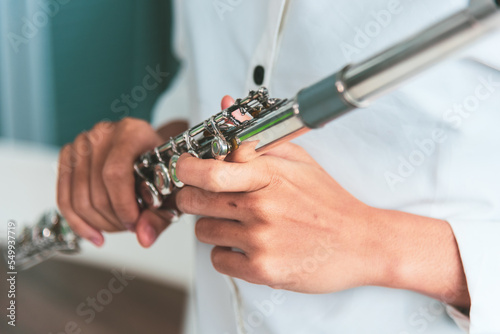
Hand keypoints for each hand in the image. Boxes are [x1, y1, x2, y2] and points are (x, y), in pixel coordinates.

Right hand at [57, 118, 175, 246]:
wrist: (151, 152)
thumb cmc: (162, 167)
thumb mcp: (170, 190)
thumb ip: (160, 216)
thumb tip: (144, 237)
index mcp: (132, 132)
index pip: (115, 174)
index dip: (122, 205)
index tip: (134, 222)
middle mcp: (104, 133)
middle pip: (96, 190)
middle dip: (113, 219)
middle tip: (130, 226)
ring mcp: (82, 143)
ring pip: (79, 198)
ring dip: (98, 222)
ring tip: (117, 225)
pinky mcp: (68, 157)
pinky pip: (64, 198)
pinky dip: (77, 222)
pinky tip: (93, 233)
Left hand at [175, 139, 386, 292]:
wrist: (361, 243)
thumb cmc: (328, 202)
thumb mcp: (298, 160)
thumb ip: (256, 135)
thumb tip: (224, 105)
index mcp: (269, 175)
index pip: (208, 170)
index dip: (187, 168)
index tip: (187, 169)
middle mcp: (261, 207)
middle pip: (194, 201)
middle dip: (194, 197)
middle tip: (207, 198)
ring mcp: (261, 240)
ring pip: (202, 231)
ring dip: (213, 226)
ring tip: (238, 223)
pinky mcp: (262, 270)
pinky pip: (218, 259)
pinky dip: (226, 253)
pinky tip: (247, 244)